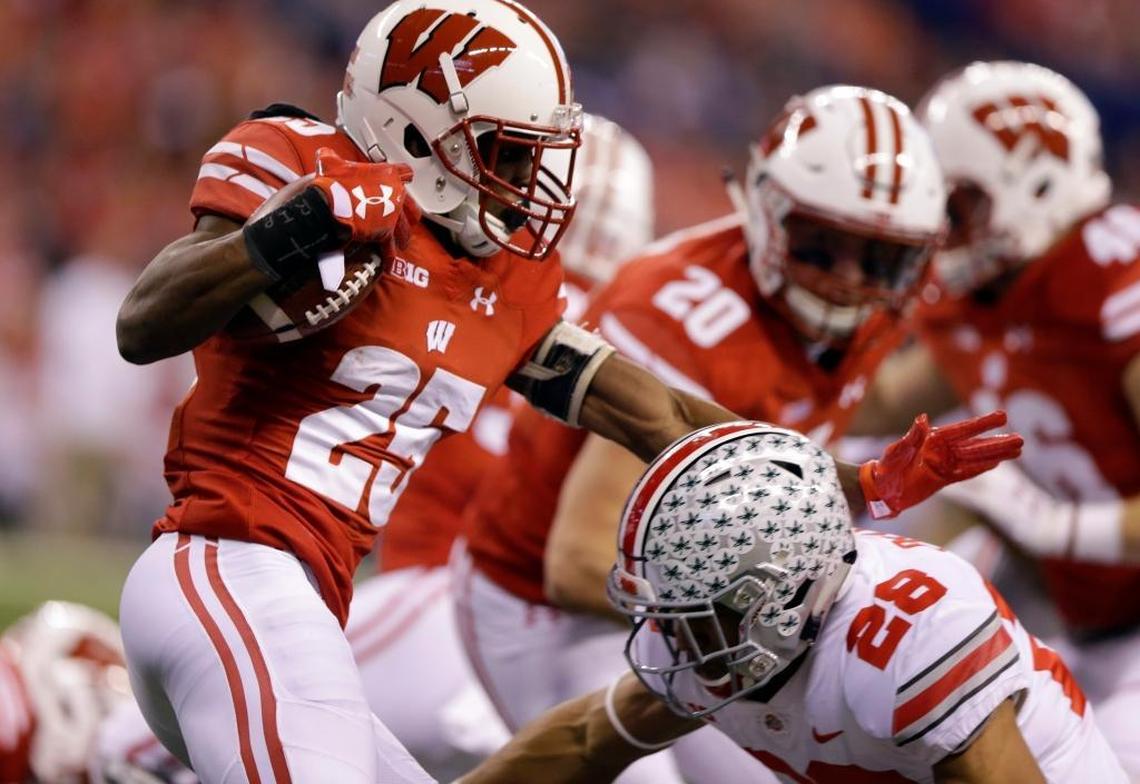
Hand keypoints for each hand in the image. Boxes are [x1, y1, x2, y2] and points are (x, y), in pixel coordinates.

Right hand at [312, 148, 419, 249]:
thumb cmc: (333, 183)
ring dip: (403, 235)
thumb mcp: (331, 164)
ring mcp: (392, 214)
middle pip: (411, 206)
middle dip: (410, 213)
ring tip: (402, 242)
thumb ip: (332, 158)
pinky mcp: (385, 233)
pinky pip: (390, 249)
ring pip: (404, 229)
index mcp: (386, 174)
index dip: (404, 175)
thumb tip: (325, 155)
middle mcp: (395, 194)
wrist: (331, 203)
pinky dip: (389, 258)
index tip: (406, 178)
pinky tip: (389, 264)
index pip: (404, 172)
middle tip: (408, 217)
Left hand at [859, 410, 1023, 519]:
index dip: (983, 424)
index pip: (963, 430)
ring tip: (1018, 450)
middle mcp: (943, 450)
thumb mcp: (896, 451)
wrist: (881, 489)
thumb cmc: (886, 467)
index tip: (1002, 416)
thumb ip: (911, 437)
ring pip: (976, 459)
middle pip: (975, 445)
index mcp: (933, 440)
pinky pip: (967, 473)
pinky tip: (998, 463)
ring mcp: (945, 464)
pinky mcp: (944, 479)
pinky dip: (982, 468)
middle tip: (1021, 439)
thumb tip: (923, 419)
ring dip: (996, 455)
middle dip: (998, 442)